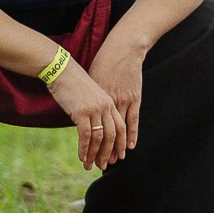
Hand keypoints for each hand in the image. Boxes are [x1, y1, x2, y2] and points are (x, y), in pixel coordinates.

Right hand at [45, 52, 127, 169]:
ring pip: (99, 138)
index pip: (120, 127)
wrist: (61, 70)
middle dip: (108, 153)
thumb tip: (94, 128)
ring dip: (94, 155)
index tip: (119, 156)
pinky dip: (84, 149)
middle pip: (112, 135)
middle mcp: (105, 107)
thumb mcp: (90, 96)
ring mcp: (94, 109)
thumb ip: (96, 110)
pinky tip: (81, 157)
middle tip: (104, 166)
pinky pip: (86, 136)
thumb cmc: (73, 83)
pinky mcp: (81, 112)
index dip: (120, 144)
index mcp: (109, 102)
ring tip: (89, 166)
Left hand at [86, 33, 148, 150]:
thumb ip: (87, 96)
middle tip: (96, 165)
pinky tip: (130, 147)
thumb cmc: (103, 61)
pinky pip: (133, 120)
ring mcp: (123, 100)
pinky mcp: (134, 97)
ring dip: (115, 147)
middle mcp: (108, 102)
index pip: (90, 127)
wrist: (122, 47)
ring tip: (111, 161)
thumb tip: (79, 110)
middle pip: (103, 132)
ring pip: (118, 130)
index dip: (87, 144)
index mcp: (95, 98)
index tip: (84, 156)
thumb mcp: (90, 79)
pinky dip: (131, 135)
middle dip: (100, 151)